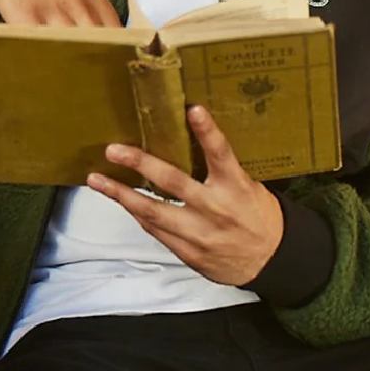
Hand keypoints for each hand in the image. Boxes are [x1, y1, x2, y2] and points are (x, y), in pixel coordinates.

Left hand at [86, 105, 283, 285]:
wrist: (272, 261)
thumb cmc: (257, 216)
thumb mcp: (249, 187)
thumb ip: (221, 171)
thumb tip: (188, 141)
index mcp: (236, 187)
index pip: (221, 154)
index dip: (207, 132)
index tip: (193, 110)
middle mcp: (216, 209)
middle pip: (173, 182)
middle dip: (140, 164)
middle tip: (114, 149)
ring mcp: (200, 233)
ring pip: (153, 212)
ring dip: (121, 194)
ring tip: (97, 180)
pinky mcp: (189, 253)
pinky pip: (156, 230)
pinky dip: (137, 214)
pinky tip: (120, 200)